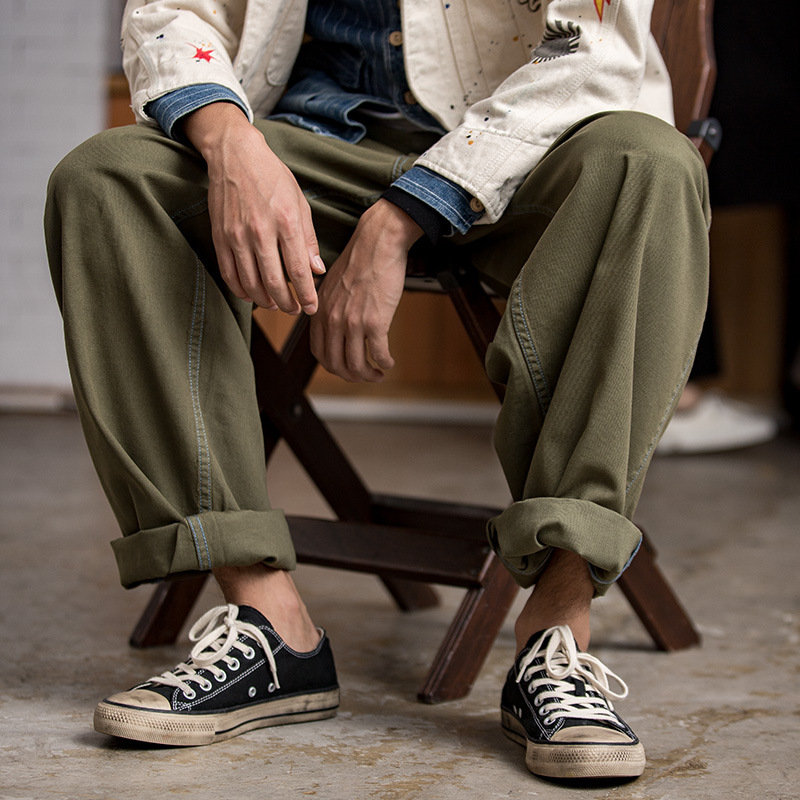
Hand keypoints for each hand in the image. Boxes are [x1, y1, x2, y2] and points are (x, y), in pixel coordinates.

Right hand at [183, 103, 324, 312]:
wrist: (235, 155)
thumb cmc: (273, 178)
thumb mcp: (300, 204)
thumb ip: (308, 240)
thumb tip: (317, 270)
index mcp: (286, 222)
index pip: (299, 271)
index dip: (307, 295)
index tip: (312, 308)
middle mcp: (261, 231)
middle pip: (275, 283)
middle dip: (287, 304)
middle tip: (295, 311)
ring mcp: (237, 235)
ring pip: (251, 283)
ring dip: (265, 301)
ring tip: (276, 304)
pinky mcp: (220, 237)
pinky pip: (229, 273)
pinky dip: (241, 290)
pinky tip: (252, 295)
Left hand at [310, 200, 423, 381]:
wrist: (378, 242)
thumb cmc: (360, 259)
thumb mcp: (332, 285)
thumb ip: (330, 307)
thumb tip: (335, 325)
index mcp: (320, 311)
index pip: (319, 353)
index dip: (333, 367)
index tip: (346, 368)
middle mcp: (332, 320)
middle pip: (336, 364)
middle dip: (351, 376)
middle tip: (365, 376)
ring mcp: (352, 322)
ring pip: (356, 365)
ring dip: (369, 375)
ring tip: (378, 374)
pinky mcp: (375, 322)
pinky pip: (378, 354)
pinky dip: (384, 362)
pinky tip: (389, 362)